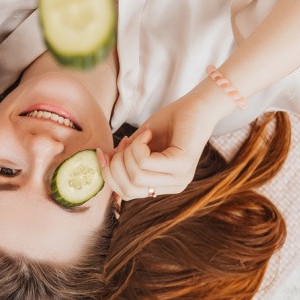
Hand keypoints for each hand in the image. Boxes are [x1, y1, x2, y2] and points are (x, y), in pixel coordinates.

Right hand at [98, 95, 216, 200]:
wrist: (197, 105)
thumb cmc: (170, 122)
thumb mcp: (139, 143)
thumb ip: (124, 157)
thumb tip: (102, 163)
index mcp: (162, 185)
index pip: (126, 194)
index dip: (109, 174)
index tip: (106, 153)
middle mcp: (173, 186)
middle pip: (127, 189)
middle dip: (116, 164)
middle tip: (125, 143)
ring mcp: (179, 178)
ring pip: (135, 176)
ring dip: (129, 152)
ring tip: (140, 137)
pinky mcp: (182, 165)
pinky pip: (144, 162)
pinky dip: (139, 145)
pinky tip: (148, 134)